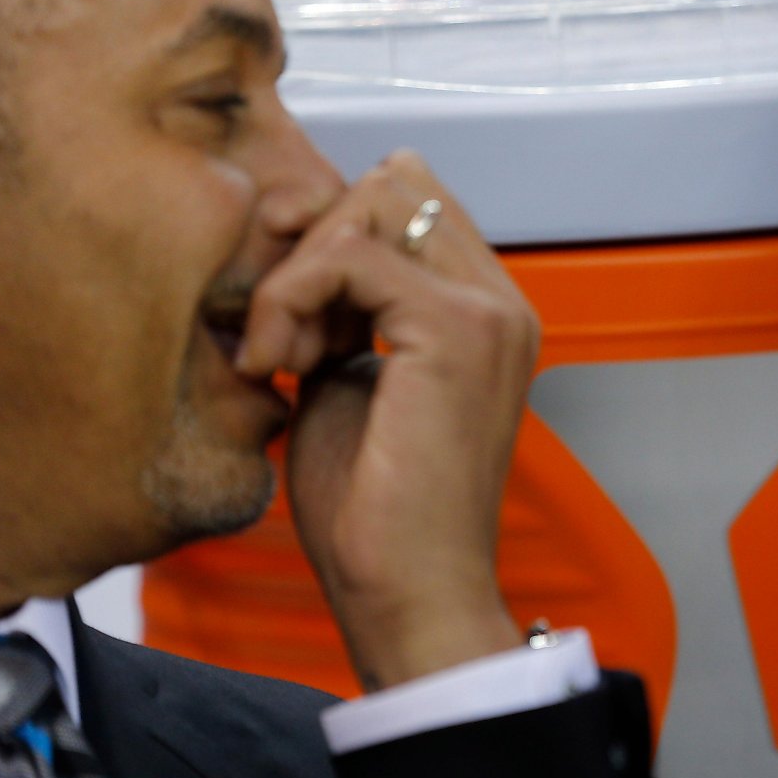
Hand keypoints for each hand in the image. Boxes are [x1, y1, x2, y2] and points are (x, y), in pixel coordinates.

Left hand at [235, 151, 534, 687]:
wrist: (408, 595)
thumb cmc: (376, 515)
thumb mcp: (344, 383)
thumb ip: (337, 314)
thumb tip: (291, 250)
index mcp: (484, 312)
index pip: (405, 200)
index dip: (327, 237)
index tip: (284, 322)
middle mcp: (500, 301)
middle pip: (392, 182)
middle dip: (311, 241)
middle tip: (277, 336)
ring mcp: (487, 310)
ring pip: (370, 202)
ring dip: (298, 270)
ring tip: (277, 356)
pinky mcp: (455, 328)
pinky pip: (349, 255)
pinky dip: (291, 296)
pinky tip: (276, 364)